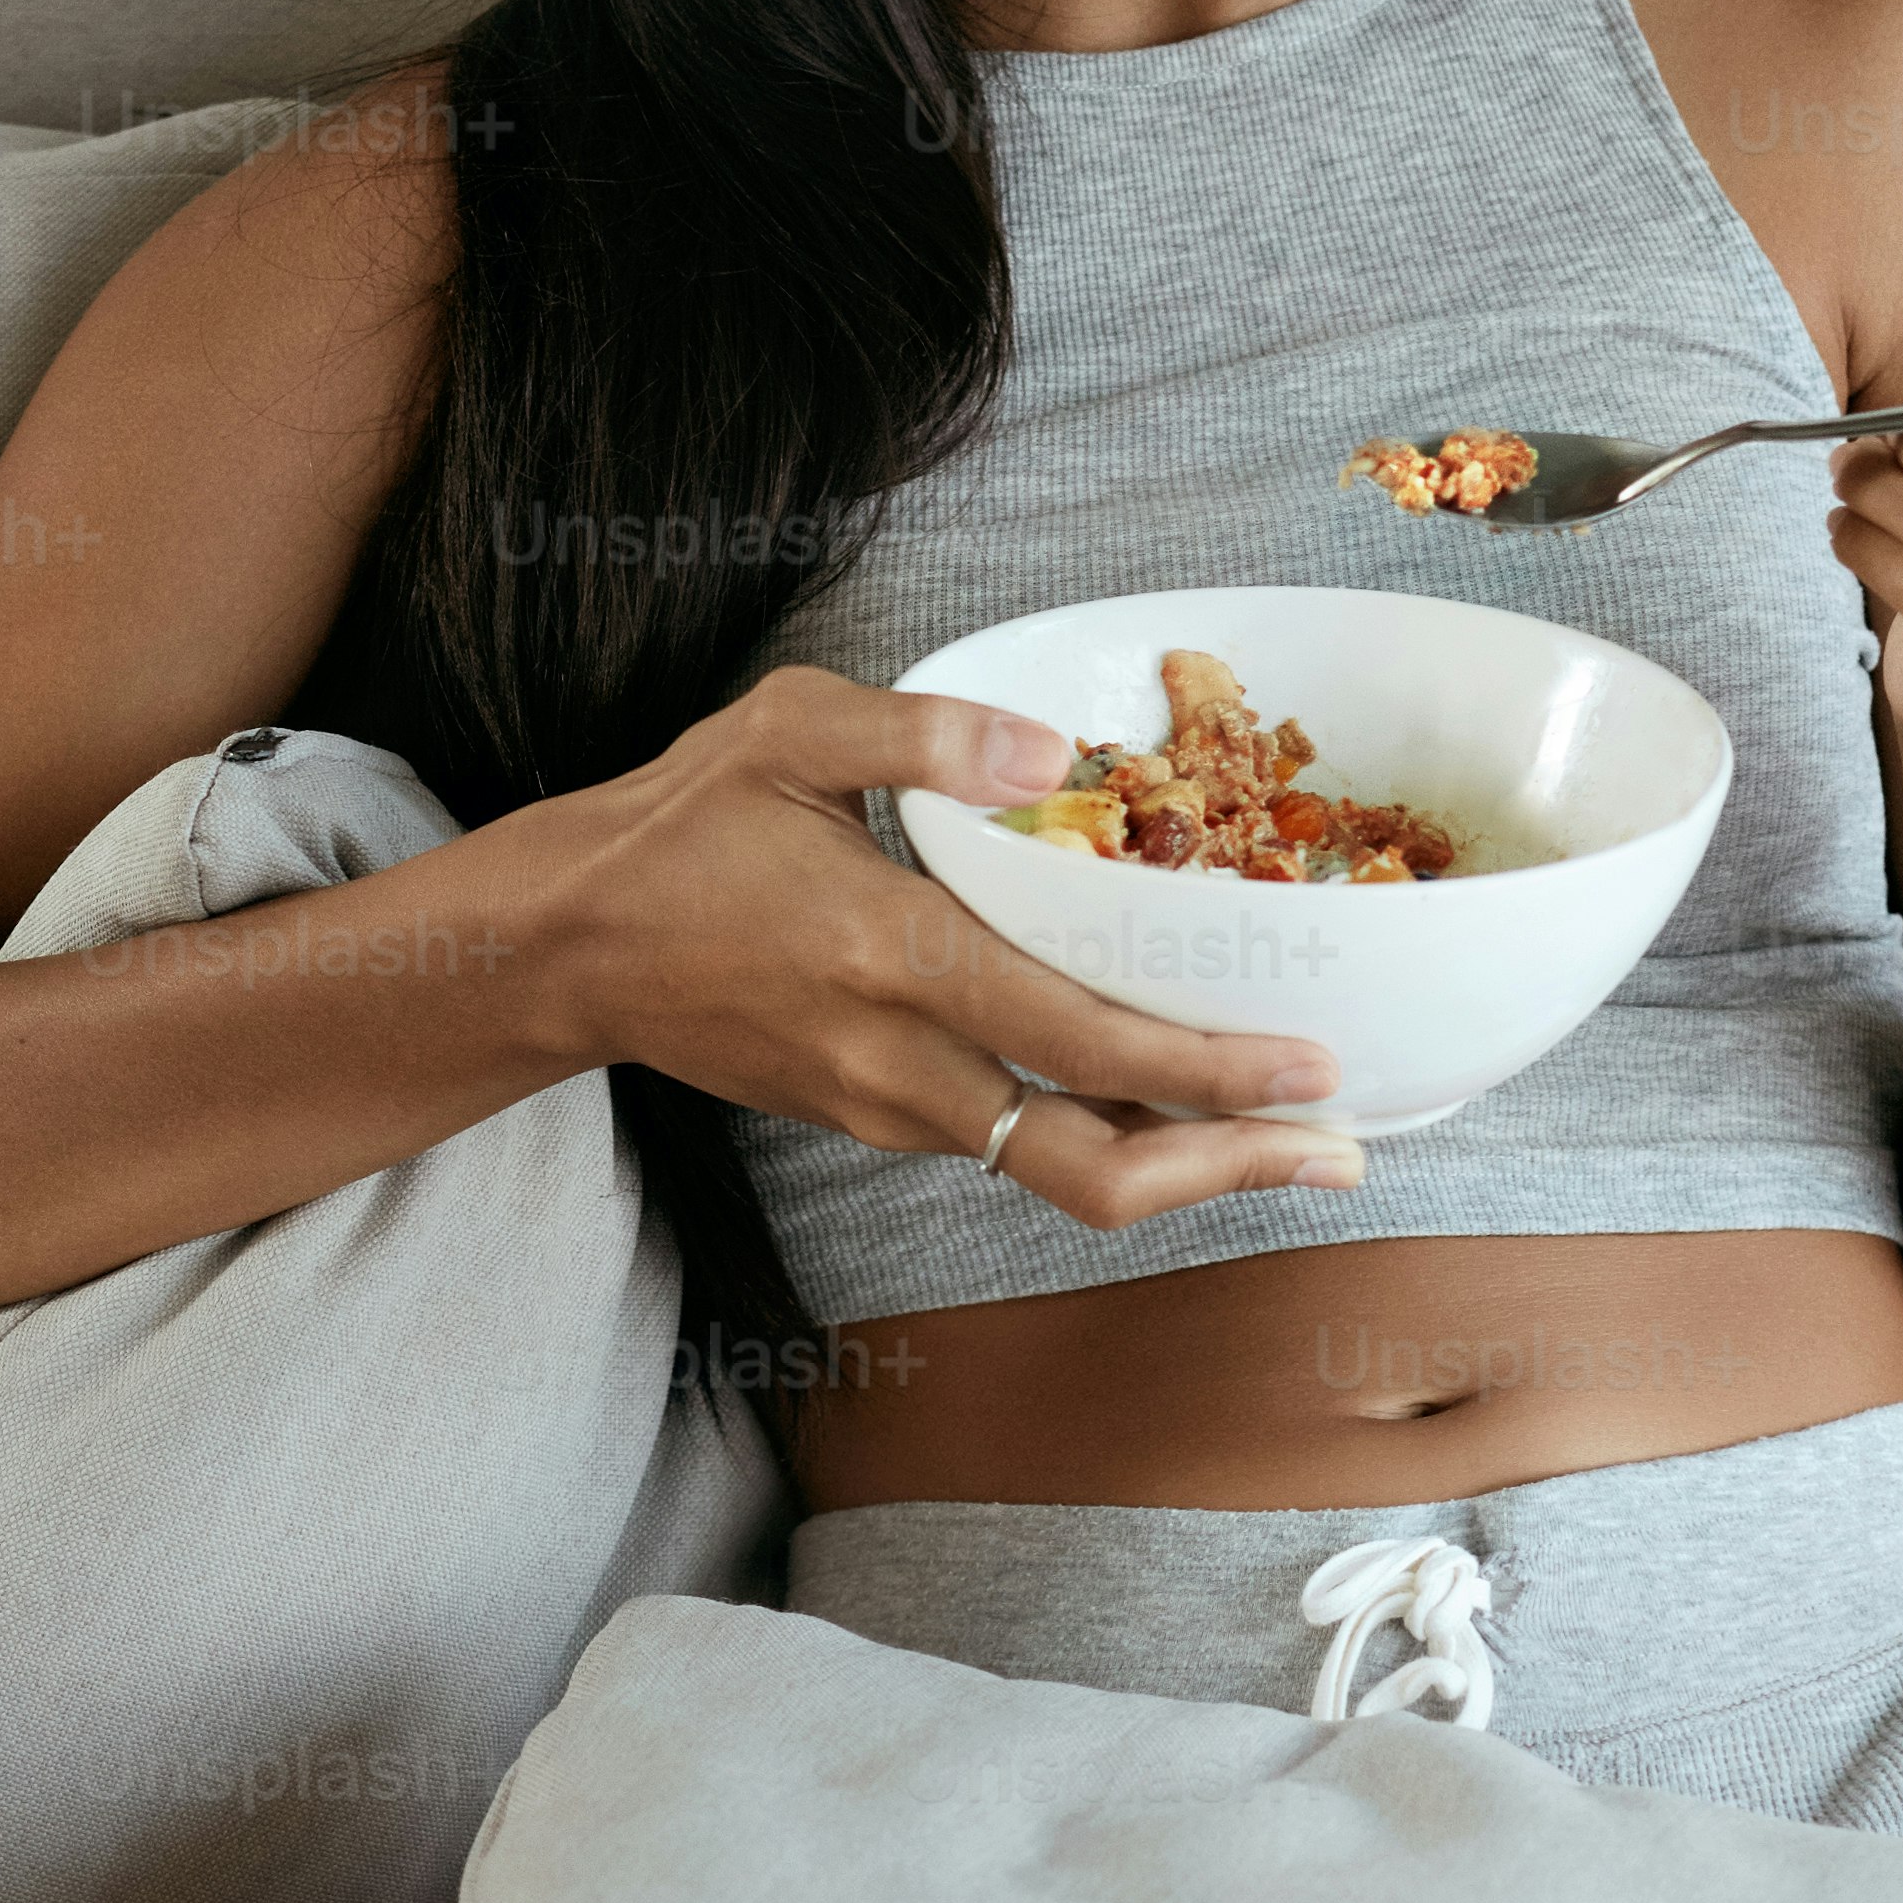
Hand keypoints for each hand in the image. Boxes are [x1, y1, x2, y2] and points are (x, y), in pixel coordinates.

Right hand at [474, 669, 1367, 1228]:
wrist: (563, 951)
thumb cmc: (678, 830)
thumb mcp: (786, 729)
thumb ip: (923, 731)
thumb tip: (1052, 752)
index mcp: (893, 957)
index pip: (1081, 1043)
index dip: (1208, 1074)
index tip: (1311, 1068)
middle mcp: (899, 1060)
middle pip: (1090, 1170)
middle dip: (1228, 1172)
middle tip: (1338, 1148)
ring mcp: (885, 1107)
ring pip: (1058, 1173)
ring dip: (1178, 1163)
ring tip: (1286, 1132)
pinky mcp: (873, 1120)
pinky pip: (1014, 1148)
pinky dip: (1106, 1137)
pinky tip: (1169, 1105)